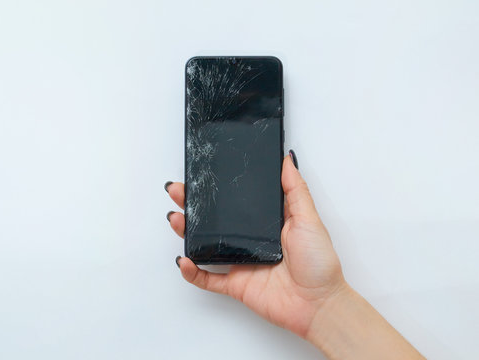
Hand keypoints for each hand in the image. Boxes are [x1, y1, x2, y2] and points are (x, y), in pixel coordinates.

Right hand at [165, 151, 345, 337]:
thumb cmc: (319, 263)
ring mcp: (241, 262)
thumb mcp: (308, 218)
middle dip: (193, 205)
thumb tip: (286, 160)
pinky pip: (207, 279)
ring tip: (176, 219)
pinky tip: (184, 260)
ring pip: (206, 246)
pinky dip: (193, 272)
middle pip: (215, 220)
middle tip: (179, 192)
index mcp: (266, 223)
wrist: (319, 304)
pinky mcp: (236, 284)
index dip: (218, 189)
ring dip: (187, 233)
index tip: (203, 174)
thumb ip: (295, 189)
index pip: (236, 201)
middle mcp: (251, 240)